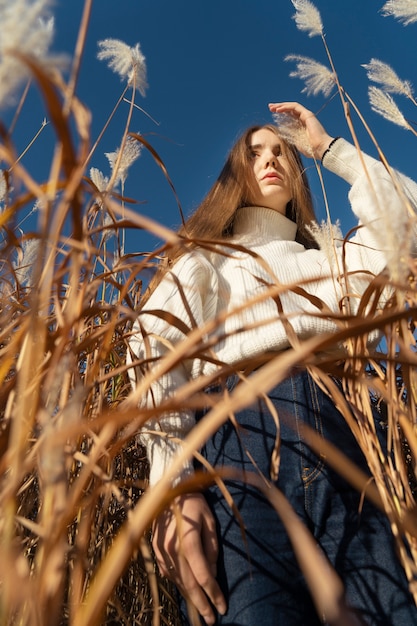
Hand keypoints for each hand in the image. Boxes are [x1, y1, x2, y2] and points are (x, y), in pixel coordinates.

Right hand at [152, 493, 226, 624]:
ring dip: (190, 598)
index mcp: (187, 542)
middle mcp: (172, 551)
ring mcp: (161, 552)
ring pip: (177, 582)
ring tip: (202, 611)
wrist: (167, 489)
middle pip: (189, 585)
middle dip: (202, 605)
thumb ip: (211, 549)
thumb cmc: (193, 503)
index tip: (223, 607)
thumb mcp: (209, 521)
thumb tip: (212, 575)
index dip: (214, 594)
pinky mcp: (155, 551)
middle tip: (212, 620)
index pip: (203, 576)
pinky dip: (179, 585)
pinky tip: (188, 592)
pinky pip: (169, 574)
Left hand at [268, 101, 333, 159]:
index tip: (272, 113)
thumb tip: (285, 138)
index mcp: (301, 125)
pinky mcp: (308, 114)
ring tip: (272, 107)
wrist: (320, 149)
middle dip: (279, 107)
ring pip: (292, 107)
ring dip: (281, 106)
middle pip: (290, 110)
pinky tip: (278, 109)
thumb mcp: (297, 143)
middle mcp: (304, 119)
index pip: (290, 116)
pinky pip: (295, 107)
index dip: (281, 113)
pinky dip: (286, 107)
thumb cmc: (311, 149)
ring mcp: (306, 116)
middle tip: (270, 107)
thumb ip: (292, 139)